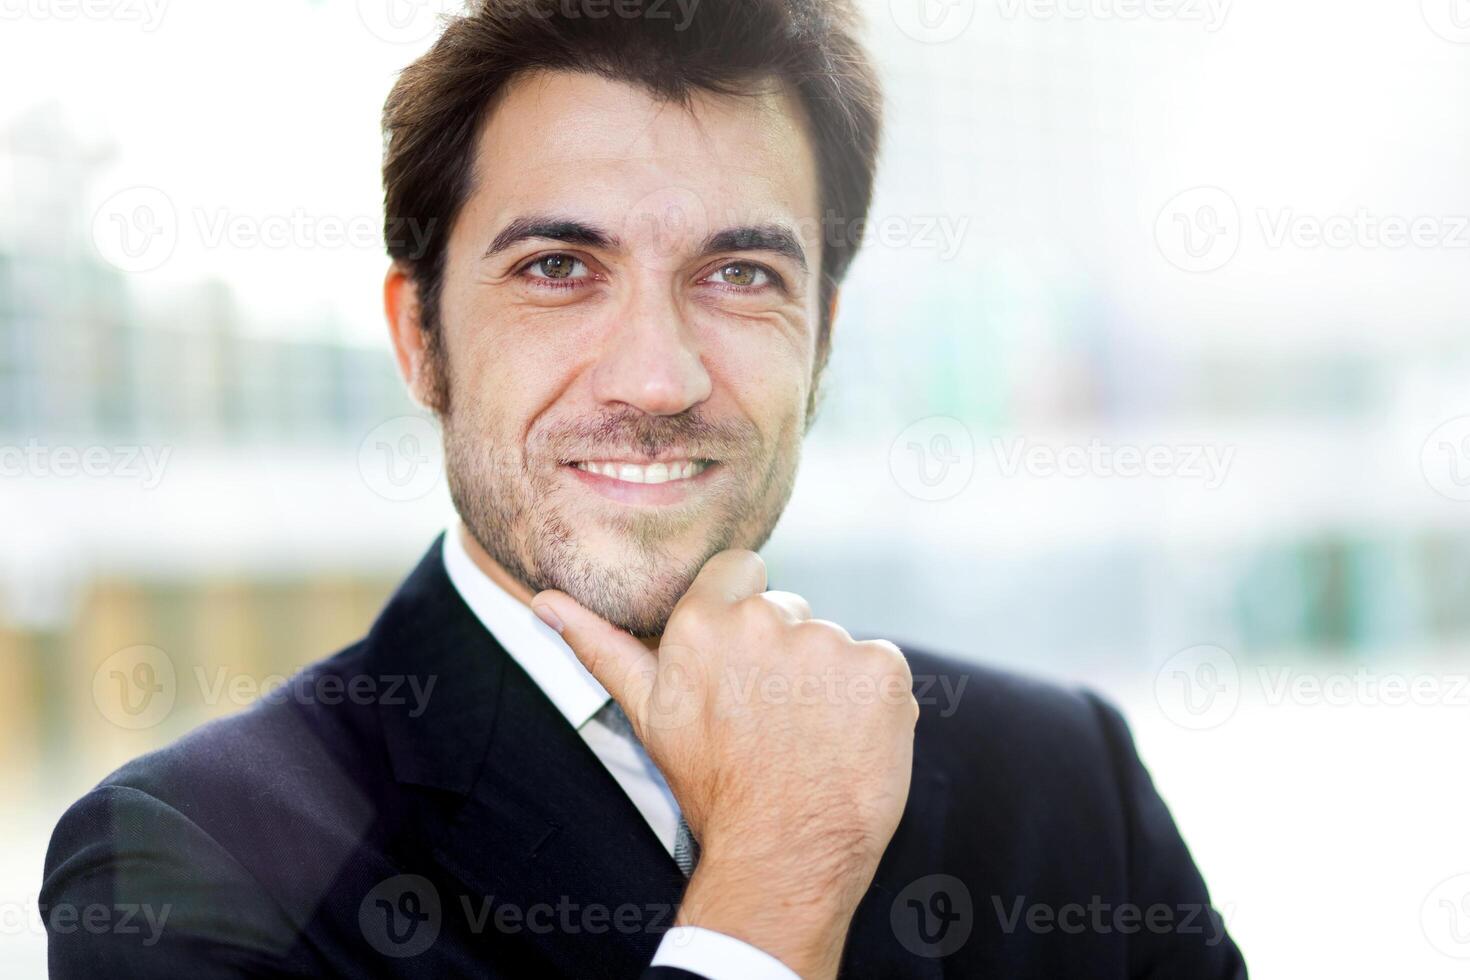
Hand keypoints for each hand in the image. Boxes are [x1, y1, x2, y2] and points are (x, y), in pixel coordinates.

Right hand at [532, 550, 917, 978]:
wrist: (781, 854)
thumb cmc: (712, 786)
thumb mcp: (647, 713)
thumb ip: (599, 646)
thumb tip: (541, 600)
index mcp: (703, 621)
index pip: (741, 570)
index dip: (744, 615)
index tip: (743, 665)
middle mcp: (765, 619)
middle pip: (790, 610)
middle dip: (785, 655)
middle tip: (772, 719)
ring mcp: (828, 643)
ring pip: (834, 645)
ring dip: (830, 683)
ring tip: (810, 738)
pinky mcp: (881, 668)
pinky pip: (882, 666)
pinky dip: (875, 702)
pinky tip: (850, 742)